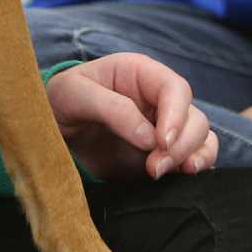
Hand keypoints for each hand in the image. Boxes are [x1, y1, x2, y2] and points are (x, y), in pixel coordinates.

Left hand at [47, 53, 217, 180]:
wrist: (51, 130)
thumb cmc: (62, 101)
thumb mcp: (74, 94)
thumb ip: (111, 109)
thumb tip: (149, 138)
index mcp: (141, 73)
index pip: (175, 89)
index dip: (176, 115)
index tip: (161, 142)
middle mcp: (159, 99)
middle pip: (193, 117)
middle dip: (180, 144)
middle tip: (153, 167)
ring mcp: (163, 127)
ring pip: (200, 137)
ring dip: (190, 157)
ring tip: (159, 173)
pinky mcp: (163, 153)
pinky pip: (196, 156)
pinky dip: (197, 166)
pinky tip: (183, 177)